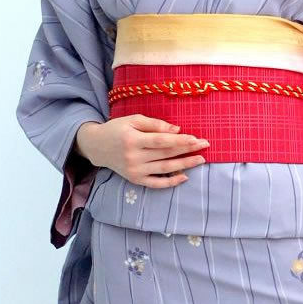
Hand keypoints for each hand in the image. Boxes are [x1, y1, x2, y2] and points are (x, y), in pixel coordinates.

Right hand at [75, 114, 209, 188]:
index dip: (180, 141)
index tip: (196, 139)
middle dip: (187, 150)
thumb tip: (177, 130)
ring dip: (185, 165)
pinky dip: (171, 182)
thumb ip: (155, 124)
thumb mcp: (133, 120)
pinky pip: (156, 183)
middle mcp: (133, 157)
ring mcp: (135, 171)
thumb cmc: (117, 129)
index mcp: (132, 140)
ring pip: (165, 169)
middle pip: (166, 155)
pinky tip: (185, 176)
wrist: (97, 146)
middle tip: (205, 146)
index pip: (161, 141)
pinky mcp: (135, 180)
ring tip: (200, 160)